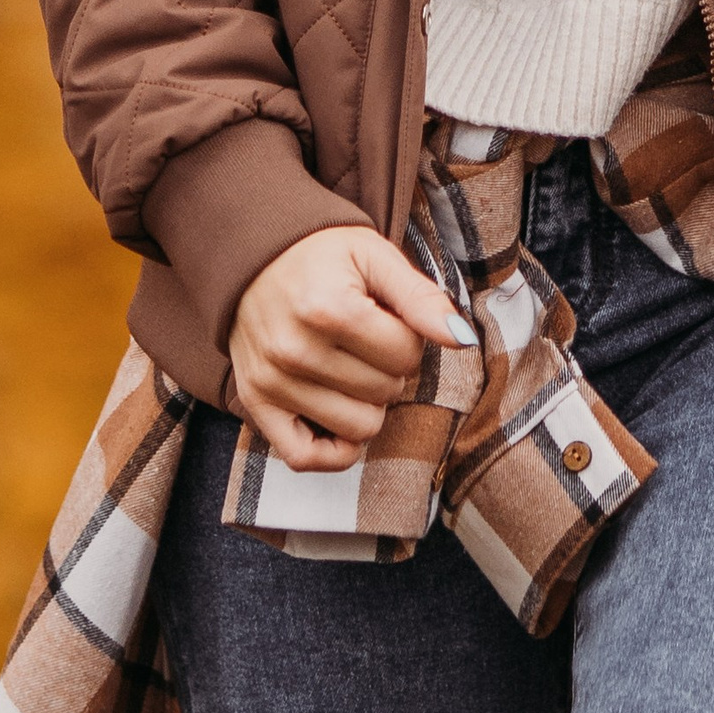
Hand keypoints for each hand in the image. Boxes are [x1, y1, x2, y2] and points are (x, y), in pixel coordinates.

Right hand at [228, 227, 476, 473]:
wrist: (251, 255)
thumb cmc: (321, 255)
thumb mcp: (374, 257)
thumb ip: (421, 297)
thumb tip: (461, 340)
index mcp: (329, 308)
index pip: (406, 353)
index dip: (409, 336)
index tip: (389, 318)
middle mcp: (295, 350)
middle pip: (386, 391)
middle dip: (390, 367)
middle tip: (368, 340)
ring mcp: (272, 381)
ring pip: (358, 428)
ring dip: (368, 402)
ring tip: (352, 368)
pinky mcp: (255, 403)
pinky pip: (304, 457)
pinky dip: (332, 449)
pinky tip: (341, 418)